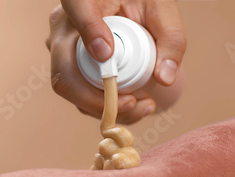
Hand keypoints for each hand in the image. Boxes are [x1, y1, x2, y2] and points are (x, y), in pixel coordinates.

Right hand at [46, 0, 186, 123]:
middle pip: (66, 72)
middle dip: (99, 99)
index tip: (107, 54)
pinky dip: (105, 107)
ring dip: (105, 108)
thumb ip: (172, 39)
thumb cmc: (144, 6)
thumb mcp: (163, 13)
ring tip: (143, 105)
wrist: (130, 11)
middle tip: (133, 103)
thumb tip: (165, 78)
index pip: (77, 9)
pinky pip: (79, 96)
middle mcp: (63, 26)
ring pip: (71, 90)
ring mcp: (62, 51)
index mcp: (83, 0)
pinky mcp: (69, 70)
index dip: (89, 33)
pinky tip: (132, 105)